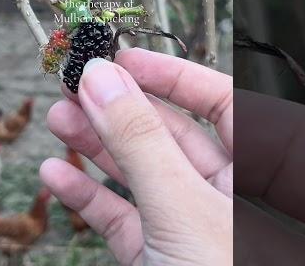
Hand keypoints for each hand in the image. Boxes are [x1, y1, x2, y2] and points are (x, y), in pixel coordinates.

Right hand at [39, 48, 232, 265]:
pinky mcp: (153, 256)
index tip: (125, 59)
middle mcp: (220, 196)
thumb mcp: (183, 208)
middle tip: (76, 84)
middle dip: (117, 107)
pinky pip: (119, 217)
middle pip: (167, 134)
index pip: (222, 104)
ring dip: (94, 144)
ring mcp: (184, 226)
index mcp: (249, 177)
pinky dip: (86, 195)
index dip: (174, 76)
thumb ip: (140, 144)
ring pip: (137, 172)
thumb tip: (102, 80)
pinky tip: (56, 175)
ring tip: (58, 118)